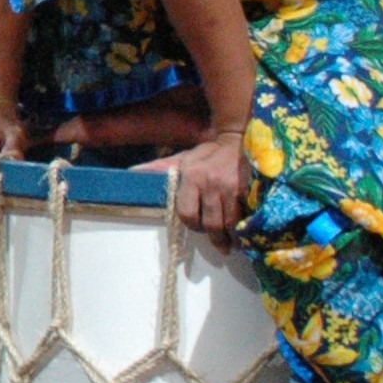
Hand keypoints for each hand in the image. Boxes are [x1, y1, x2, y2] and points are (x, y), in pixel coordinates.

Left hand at [140, 131, 249, 245]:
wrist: (238, 139)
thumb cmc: (208, 153)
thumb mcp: (183, 157)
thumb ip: (160, 167)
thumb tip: (133, 171)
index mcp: (191, 176)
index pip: (186, 213)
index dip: (192, 225)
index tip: (198, 228)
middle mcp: (210, 183)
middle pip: (210, 224)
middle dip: (214, 238)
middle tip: (219, 243)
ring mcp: (231, 188)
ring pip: (229, 224)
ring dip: (231, 238)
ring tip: (232, 243)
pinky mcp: (249, 190)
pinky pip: (246, 217)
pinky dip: (245, 228)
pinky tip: (244, 231)